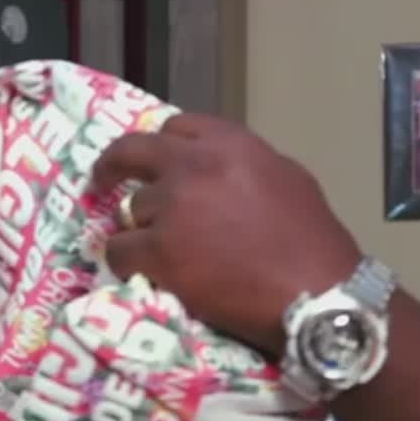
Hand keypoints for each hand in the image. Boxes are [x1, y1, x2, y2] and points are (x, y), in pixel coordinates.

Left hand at [90, 113, 361, 355]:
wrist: (316, 293)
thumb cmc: (311, 243)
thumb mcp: (286, 180)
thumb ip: (242, 166)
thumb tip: (215, 170)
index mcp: (230, 144)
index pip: (176, 127)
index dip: (161, 146)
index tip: (154, 163)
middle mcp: (195, 166)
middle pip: (131, 152)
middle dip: (112, 165)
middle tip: (102, 181)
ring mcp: (172, 207)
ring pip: (127, 212)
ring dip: (137, 230)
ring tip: (156, 252)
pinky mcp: (158, 250)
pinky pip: (118, 250)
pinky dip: (125, 262)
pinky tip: (140, 272)